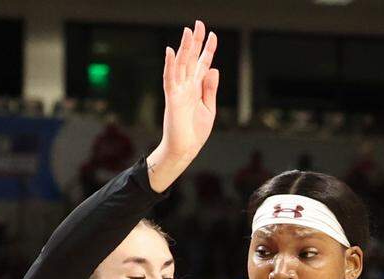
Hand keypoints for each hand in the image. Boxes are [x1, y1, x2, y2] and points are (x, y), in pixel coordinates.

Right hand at [155, 21, 218, 163]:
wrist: (185, 149)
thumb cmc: (195, 131)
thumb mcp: (209, 108)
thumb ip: (210, 89)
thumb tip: (214, 68)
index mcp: (197, 88)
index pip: (203, 64)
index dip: (208, 49)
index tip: (213, 35)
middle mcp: (187, 86)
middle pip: (191, 59)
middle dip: (196, 42)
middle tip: (199, 24)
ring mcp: (178, 91)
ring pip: (181, 65)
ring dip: (184, 48)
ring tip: (188, 31)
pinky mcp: (171, 99)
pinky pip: (170, 79)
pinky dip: (170, 65)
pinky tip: (171, 52)